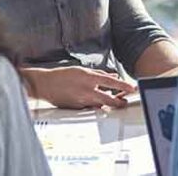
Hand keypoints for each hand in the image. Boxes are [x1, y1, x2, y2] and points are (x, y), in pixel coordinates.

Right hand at [20, 66, 137, 108]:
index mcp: (88, 78)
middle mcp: (86, 90)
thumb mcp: (82, 70)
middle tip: (125, 101)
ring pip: (100, 104)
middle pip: (108, 99)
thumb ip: (99, 74)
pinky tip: (98, 102)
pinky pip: (91, 107)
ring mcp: (81, 100)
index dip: (123, 86)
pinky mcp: (77, 108)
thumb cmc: (62, 76)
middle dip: (119, 101)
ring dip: (108, 103)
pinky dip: (96, 104)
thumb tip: (113, 77)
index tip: (132, 88)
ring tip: (114, 101)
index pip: (110, 82)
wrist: (46, 85)